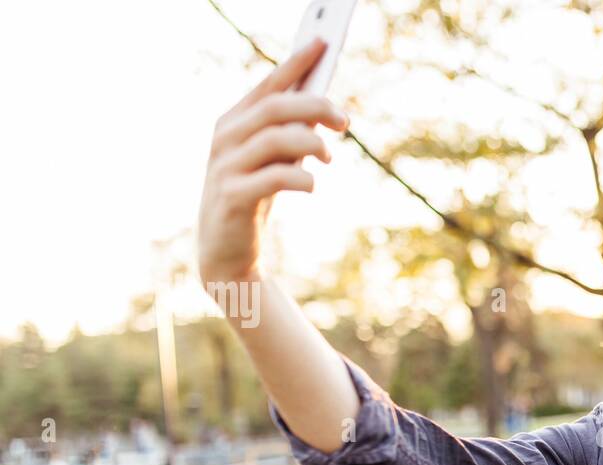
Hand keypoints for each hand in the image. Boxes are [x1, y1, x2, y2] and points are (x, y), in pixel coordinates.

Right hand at [197, 38, 349, 288]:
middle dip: (315, 107)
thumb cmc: (255, 197)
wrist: (227, 253)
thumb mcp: (273, 159)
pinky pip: (273, 178)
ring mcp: (225, 167)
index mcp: (234, 122)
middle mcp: (225, 138)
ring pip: (274, 139)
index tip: (323, 42)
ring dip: (311, 143)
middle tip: (345, 121)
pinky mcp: (232, 197)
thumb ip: (291, 132)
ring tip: (329, 156)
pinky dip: (300, 178)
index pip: (268, 85)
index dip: (295, 63)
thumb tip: (324, 106)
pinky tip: (312, 184)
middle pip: (275, 108)